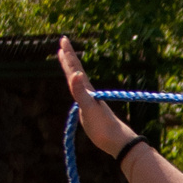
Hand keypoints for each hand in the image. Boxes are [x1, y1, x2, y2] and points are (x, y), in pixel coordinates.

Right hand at [58, 36, 139, 157]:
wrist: (119, 142)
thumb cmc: (103, 127)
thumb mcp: (88, 108)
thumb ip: (80, 92)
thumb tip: (77, 74)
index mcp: (87, 91)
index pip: (75, 68)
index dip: (68, 55)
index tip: (63, 40)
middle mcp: (89, 93)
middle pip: (77, 70)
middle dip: (69, 56)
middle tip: (63, 41)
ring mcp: (90, 100)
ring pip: (79, 79)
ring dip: (72, 68)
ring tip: (67, 59)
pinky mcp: (91, 110)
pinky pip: (81, 92)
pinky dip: (76, 84)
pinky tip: (77, 85)